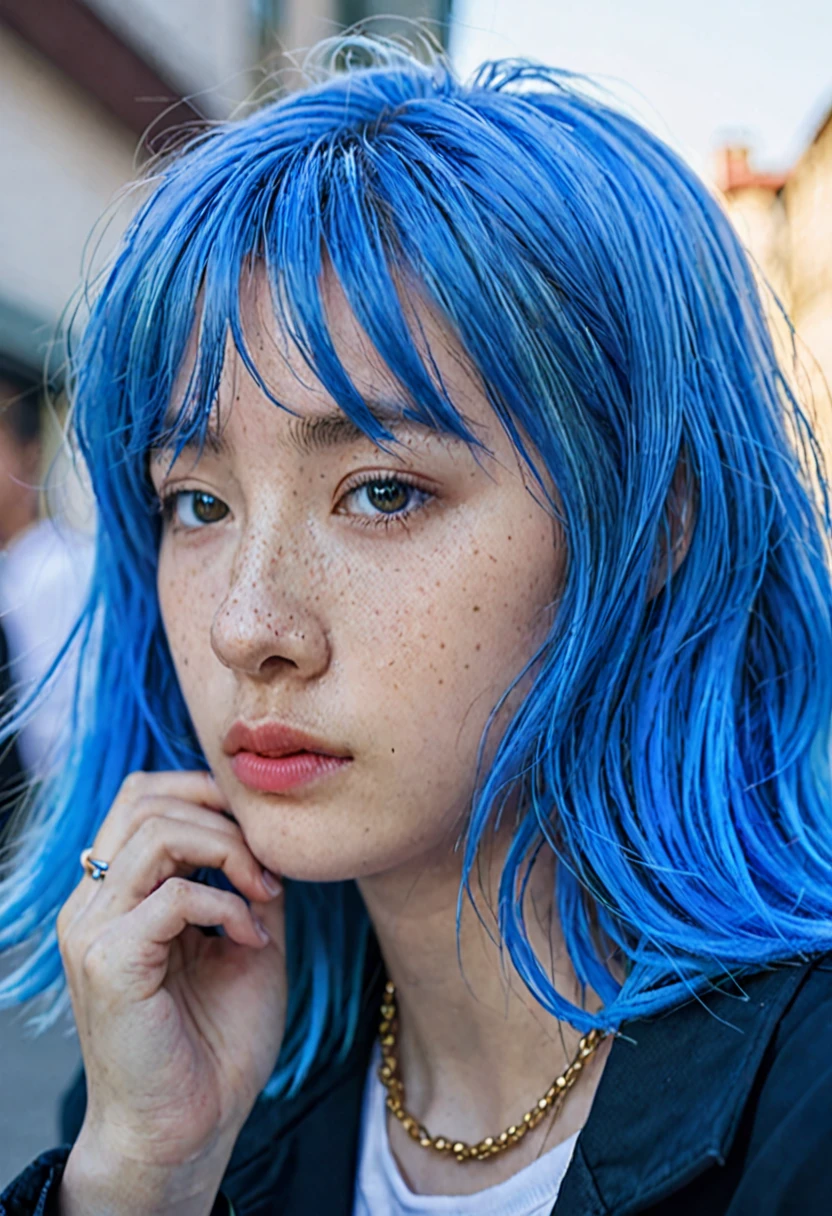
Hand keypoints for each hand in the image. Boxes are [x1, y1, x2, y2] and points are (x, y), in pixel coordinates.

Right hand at [56, 770, 285, 1214]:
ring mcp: (92, 929)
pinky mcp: (109, 961)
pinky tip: (252, 939)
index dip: (205, 792)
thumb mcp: (246, 937)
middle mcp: (92, 903)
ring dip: (228, 852)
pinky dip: (227, 906)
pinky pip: (173, 895)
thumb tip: (269, 831)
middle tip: (266, 865)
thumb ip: (248, 880)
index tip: (260, 834)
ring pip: (155, 832)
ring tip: (264, 895)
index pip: (142, 796)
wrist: (190, 1128)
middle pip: (143, 798)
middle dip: (221, 815)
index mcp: (117, 893)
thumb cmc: (216, 1040)